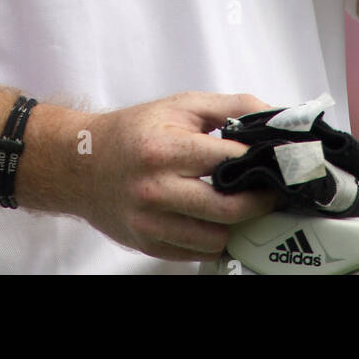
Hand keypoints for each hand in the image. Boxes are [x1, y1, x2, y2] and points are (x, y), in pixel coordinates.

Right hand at [78, 91, 276, 262]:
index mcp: (166, 149)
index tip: (277, 162)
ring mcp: (151, 221)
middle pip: (228, 208)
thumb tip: (273, 116)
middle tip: (269, 192)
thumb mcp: (180, 106)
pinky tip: (216, 221)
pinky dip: (214, 240)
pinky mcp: (148, 244)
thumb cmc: (134, 132)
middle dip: (259, 202)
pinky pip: (197, 253)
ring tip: (240, 205)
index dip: (259, 161)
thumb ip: (230, 107)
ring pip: (216, 237)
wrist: (81, 163)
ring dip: (236, 224)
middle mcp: (156, 188)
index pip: (229, 161)